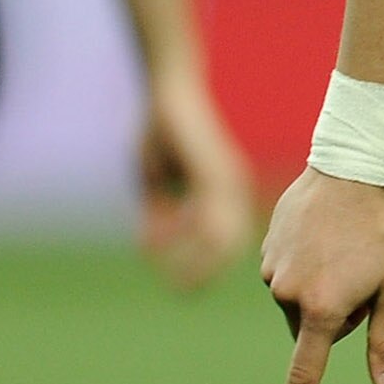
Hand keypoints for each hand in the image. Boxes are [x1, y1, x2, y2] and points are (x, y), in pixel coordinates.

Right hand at [135, 71, 252, 289]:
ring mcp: (225, 179)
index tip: (184, 288)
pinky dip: (185, 236)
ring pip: (222, 234)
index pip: (225, 242)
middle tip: (183, 291)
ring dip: (198, 260)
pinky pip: (206, 214)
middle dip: (206, 270)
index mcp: (224, 193)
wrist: (167, 92)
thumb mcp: (156, 182)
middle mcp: (231, 188)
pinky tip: (162, 247)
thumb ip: (159, 213)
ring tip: (178, 280)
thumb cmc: (160, 134)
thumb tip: (152, 248)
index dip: (205, 266)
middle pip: (230, 244)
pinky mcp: (212, 170)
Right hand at [259, 166, 383, 383]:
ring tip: (342, 248)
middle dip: (335, 313)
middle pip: (312, 329)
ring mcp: (272, 272)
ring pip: (298, 301)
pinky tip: (323, 236)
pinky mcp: (264, 251)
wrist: (351, 171)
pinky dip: (305, 264)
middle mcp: (289, 295)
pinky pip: (286, 274)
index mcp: (323, 309)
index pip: (306, 372)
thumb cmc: (382, 231)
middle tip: (361, 271)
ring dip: (319, 287)